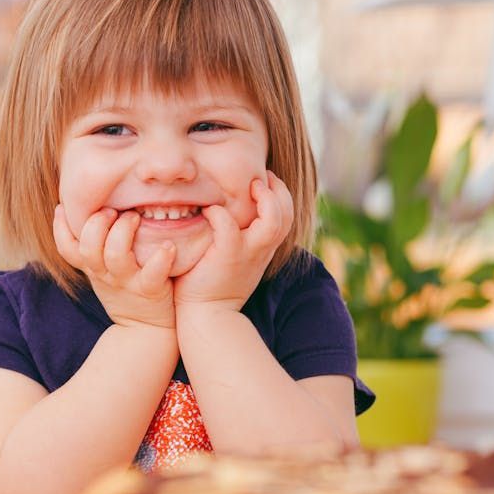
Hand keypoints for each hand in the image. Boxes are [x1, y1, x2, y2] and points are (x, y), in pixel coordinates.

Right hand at [53, 205, 176, 328]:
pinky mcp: (150, 290)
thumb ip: (94, 246)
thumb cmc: (125, 291)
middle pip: (88, 247)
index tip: (63, 206)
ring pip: (116, 256)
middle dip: (97, 223)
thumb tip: (89, 209)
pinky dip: (160, 258)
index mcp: (92, 267)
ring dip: (124, 231)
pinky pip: (152, 274)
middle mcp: (105, 274)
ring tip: (135, 217)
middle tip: (112, 210)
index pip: (66, 248)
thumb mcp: (101, 272)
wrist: (145, 330)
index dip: (60, 227)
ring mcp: (126, 282)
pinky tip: (168, 246)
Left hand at [173, 171, 294, 313]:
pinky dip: (220, 214)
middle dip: (279, 190)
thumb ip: (238, 238)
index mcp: (263, 248)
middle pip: (287, 214)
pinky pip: (228, 226)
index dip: (280, 195)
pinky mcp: (227, 257)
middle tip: (261, 177)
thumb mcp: (234, 259)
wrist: (206, 317)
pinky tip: (209, 211)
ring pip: (273, 221)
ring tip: (250, 186)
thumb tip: (227, 213)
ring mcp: (247, 253)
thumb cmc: (212, 285)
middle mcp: (261, 250)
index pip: (286, 216)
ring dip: (265, 199)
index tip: (265, 181)